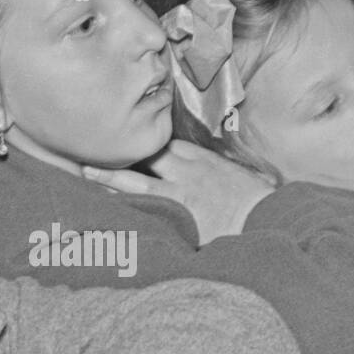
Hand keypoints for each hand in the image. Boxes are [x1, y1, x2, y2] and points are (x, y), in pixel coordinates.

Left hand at [82, 140, 274, 244]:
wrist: (270, 218)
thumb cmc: (255, 200)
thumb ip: (209, 167)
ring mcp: (181, 197)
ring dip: (110, 178)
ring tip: (84, 172)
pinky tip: (103, 210)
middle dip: (117, 154)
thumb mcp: (234, 175)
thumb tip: (192, 162)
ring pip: (138, 183)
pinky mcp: (180, 219)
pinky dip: (125, 209)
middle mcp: (186, 174)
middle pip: (144, 158)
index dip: (139, 142)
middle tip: (86, 149)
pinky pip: (147, 211)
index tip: (116, 135)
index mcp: (199, 160)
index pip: (162, 145)